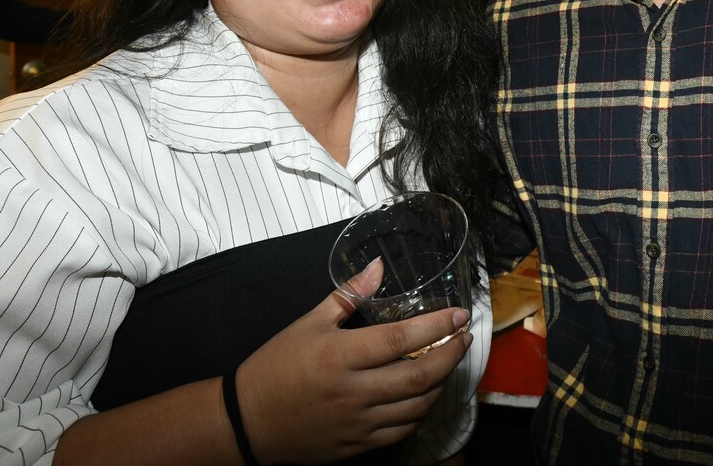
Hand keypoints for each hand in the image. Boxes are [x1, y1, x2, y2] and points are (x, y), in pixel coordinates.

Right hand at [237, 263, 473, 463]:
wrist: (249, 421)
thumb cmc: (277, 366)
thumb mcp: (308, 323)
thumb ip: (348, 295)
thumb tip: (379, 267)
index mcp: (339, 356)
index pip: (400, 340)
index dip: (436, 326)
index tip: (460, 315)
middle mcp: (353, 392)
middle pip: (418, 376)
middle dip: (450, 356)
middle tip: (463, 338)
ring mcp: (357, 423)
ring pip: (416, 406)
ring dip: (440, 384)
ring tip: (446, 363)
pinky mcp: (358, 445)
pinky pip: (401, 430)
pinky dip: (420, 411)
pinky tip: (423, 393)